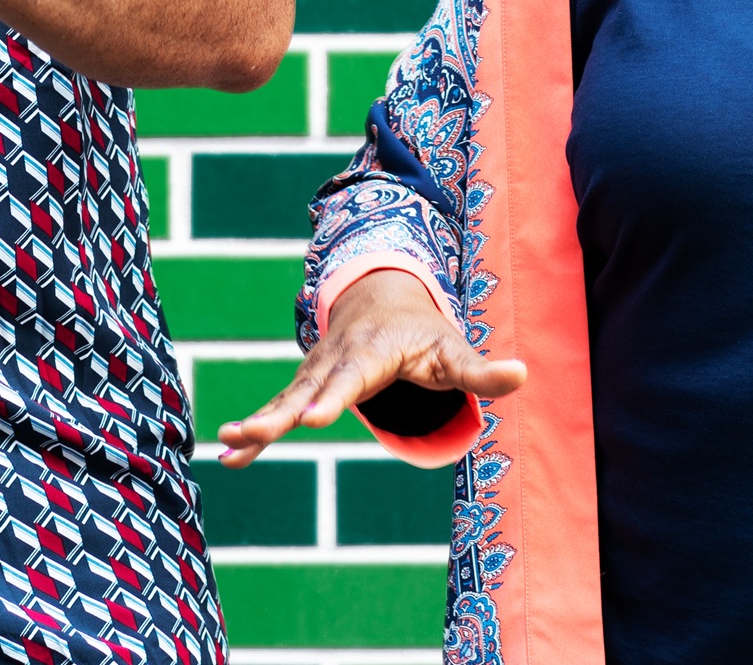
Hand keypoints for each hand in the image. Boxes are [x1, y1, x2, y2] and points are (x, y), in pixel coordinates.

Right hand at [215, 268, 526, 467]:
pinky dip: (253, 430)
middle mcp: (334, 360)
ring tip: (229, 444)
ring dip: (256, 422)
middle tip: (255, 434)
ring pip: (283, 399)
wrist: (380, 295)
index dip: (331, 398)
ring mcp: (314, 373)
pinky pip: (276, 408)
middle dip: (279, 414)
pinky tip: (229, 456)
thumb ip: (482, 370)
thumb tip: (523, 376)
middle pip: (305, 390)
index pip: (350, 378)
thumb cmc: (424, 331)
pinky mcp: (303, 386)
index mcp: (370, 353)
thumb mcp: (454, 348)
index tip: (310, 419)